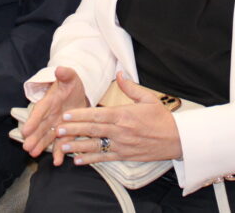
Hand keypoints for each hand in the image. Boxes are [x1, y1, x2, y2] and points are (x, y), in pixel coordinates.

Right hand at [21, 66, 89, 163]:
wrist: (77, 93)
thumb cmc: (71, 85)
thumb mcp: (71, 78)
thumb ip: (66, 74)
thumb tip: (59, 69)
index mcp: (50, 101)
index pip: (40, 111)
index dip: (33, 120)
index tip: (25, 130)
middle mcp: (50, 115)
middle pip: (40, 127)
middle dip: (34, 137)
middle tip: (26, 147)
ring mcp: (56, 125)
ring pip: (47, 136)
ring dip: (41, 145)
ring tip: (33, 154)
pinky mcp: (65, 133)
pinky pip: (61, 143)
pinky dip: (59, 153)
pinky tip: (57, 162)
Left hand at [55, 72, 181, 165]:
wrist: (177, 139)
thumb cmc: (162, 118)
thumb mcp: (148, 98)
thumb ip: (130, 87)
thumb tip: (120, 73)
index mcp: (123, 114)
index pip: (97, 114)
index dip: (79, 115)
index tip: (65, 115)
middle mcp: (120, 130)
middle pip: (92, 130)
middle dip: (73, 130)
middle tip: (57, 130)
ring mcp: (122, 145)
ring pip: (95, 146)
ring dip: (77, 146)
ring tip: (63, 147)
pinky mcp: (125, 156)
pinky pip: (105, 158)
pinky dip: (91, 160)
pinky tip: (78, 161)